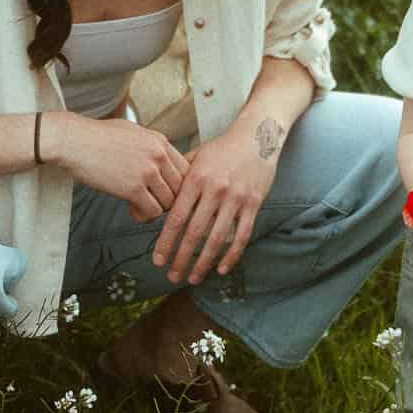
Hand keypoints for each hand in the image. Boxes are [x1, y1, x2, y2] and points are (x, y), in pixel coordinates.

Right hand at [52, 112, 189, 223]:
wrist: (74, 140)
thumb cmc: (97, 136)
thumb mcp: (133, 132)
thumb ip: (151, 146)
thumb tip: (160, 158)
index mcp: (160, 141)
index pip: (186, 168)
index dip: (179, 183)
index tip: (169, 190)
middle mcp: (158, 155)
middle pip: (181, 187)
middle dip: (170, 198)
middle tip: (155, 201)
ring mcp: (147, 172)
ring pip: (169, 202)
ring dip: (156, 208)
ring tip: (142, 206)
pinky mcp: (133, 188)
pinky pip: (152, 211)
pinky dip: (144, 215)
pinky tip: (133, 210)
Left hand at [153, 115, 284, 284]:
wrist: (257, 135)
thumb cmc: (222, 148)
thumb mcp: (195, 157)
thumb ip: (178, 179)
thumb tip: (155, 199)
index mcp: (196, 178)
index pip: (176, 217)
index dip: (166, 242)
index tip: (158, 260)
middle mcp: (215, 190)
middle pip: (194, 233)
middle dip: (181, 258)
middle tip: (172, 277)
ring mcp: (236, 198)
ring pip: (217, 238)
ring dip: (203, 262)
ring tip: (193, 278)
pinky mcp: (253, 203)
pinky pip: (242, 235)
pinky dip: (232, 255)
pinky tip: (221, 268)